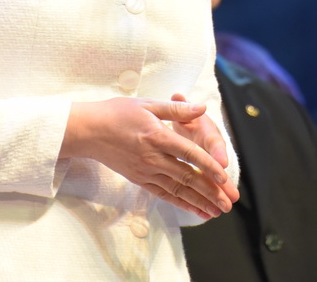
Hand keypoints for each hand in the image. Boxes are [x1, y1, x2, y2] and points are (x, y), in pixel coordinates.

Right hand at [62, 97, 238, 219]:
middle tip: (228, 203)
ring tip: (216, 212)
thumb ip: (177, 109)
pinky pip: (164, 194)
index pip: (190, 155)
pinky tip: (194, 209)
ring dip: (199, 202)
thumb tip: (202, 108)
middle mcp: (153, 158)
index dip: (209, 166)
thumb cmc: (117, 113)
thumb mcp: (148, 104)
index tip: (225, 178)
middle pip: (187, 177)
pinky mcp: (140, 179)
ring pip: (177, 190)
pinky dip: (181, 203)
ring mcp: (146, 171)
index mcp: (158, 137)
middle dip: (210, 192)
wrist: (88, 131)